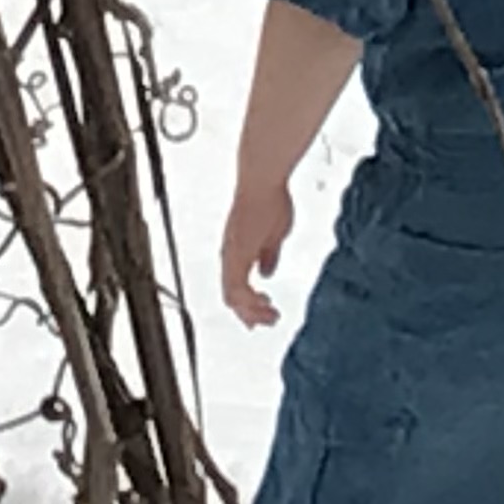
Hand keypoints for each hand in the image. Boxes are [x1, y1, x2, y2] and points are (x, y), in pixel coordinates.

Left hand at [221, 173, 296, 327]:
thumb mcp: (274, 234)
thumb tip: (266, 272)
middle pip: (231, 297)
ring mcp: (231, 254)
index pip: (236, 287)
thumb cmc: (270, 200)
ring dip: (250, 311)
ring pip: (231, 296)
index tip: (264, 314)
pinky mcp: (236, 252)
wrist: (262, 181)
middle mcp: (230, 255)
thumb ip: (268, 254)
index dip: (247, 304)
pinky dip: (248, 301)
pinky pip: (235, 287)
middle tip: (267, 322)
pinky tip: (264, 302)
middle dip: (250, 314)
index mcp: (237, 252)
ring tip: (270, 316)